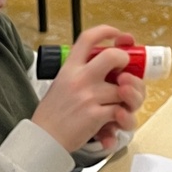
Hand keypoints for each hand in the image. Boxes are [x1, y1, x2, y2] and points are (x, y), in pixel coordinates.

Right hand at [33, 24, 145, 153]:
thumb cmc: (51, 116)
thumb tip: (109, 71)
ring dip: (129, 98)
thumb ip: (80, 74)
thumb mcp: (59, 85)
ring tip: (122, 105)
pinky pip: (121, 111)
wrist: (43, 140)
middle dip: (126, 61)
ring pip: (123, 88)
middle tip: (124, 72)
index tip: (118, 35)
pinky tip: (115, 122)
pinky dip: (123, 118)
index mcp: (69, 68)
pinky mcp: (95, 115)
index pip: (88, 39)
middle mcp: (79, 79)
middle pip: (113, 56)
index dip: (107, 31)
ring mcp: (88, 96)